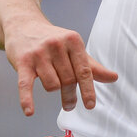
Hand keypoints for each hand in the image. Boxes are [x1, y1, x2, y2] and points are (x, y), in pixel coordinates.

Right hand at [4, 18, 118, 115]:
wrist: (24, 24)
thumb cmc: (53, 40)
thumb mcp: (74, 48)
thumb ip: (92, 66)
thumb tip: (114, 78)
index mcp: (73, 41)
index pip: (84, 70)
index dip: (88, 89)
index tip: (90, 105)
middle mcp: (56, 45)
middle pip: (68, 80)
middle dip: (69, 95)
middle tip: (70, 104)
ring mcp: (38, 53)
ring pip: (52, 85)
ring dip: (53, 89)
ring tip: (50, 83)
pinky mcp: (22, 61)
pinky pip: (25, 85)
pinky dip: (27, 99)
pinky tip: (29, 111)